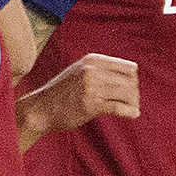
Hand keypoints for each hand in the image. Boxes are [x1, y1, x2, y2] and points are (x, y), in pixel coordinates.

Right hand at [20, 53, 139, 141]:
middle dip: (134, 94)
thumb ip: (101, 69)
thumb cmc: (63, 92)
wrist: (41, 108)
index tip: (130, 91)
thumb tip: (132, 75)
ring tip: (132, 109)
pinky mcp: (90, 104)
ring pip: (127, 93)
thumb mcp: (81, 71)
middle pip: (130, 81)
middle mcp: (93, 70)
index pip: (130, 68)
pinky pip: (119, 107)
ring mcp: (92, 87)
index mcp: (93, 60)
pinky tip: (133, 114)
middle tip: (133, 103)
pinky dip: (129, 111)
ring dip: (133, 103)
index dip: (133, 81)